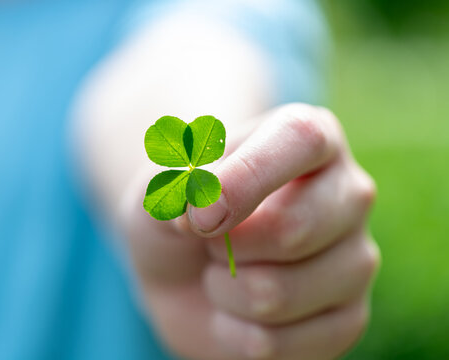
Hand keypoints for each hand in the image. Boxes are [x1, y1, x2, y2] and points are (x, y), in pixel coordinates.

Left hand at [122, 103, 379, 359]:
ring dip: (224, 291)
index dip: (244, 179)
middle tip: (212, 238)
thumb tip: (202, 212)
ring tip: (225, 271)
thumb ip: (175, 187)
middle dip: (223, 246)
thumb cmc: (179, 216)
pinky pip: (278, 344)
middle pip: (291, 230)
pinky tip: (240, 309)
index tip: (200, 213)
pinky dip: (234, 333)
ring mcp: (356, 260)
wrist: (185, 271)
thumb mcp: (158, 189)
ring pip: (276, 295)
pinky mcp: (349, 319)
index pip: (301, 139)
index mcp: (308, 139)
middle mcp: (347, 194)